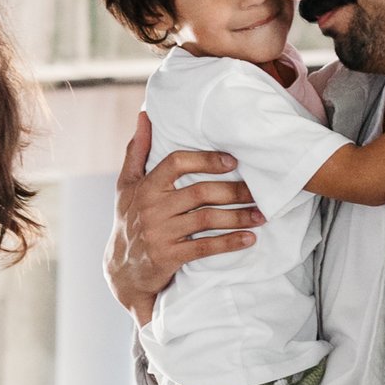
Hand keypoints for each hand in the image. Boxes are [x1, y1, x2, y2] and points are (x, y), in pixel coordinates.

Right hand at [107, 116, 260, 321]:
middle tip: (258, 191)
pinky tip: (249, 239)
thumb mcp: (126, 186)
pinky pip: (204, 248)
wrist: (123, 270)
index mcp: (144, 187)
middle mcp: (150, 208)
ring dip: (238, 217)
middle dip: (233, 191)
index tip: (233, 162)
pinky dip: (229, 243)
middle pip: (199, 192)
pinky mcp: (168, 257)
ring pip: (206, 219)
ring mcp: (159, 234)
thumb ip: (137, 151)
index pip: (176, 163)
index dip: (206, 160)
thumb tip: (145, 114)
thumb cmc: (129, 220)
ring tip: (261, 215)